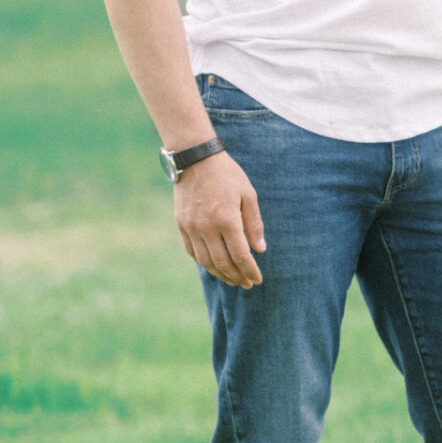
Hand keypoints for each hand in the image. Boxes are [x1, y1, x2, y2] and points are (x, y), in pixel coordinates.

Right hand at [175, 150, 265, 287]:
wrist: (195, 159)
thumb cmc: (227, 174)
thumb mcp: (248, 194)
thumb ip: (254, 224)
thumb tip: (260, 249)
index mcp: (227, 220)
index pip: (241, 255)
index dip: (250, 271)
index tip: (257, 279)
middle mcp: (207, 227)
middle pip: (223, 263)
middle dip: (237, 277)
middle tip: (247, 283)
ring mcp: (191, 227)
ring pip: (206, 261)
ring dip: (220, 274)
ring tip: (232, 279)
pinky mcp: (181, 225)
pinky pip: (192, 251)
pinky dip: (203, 262)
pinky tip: (213, 267)